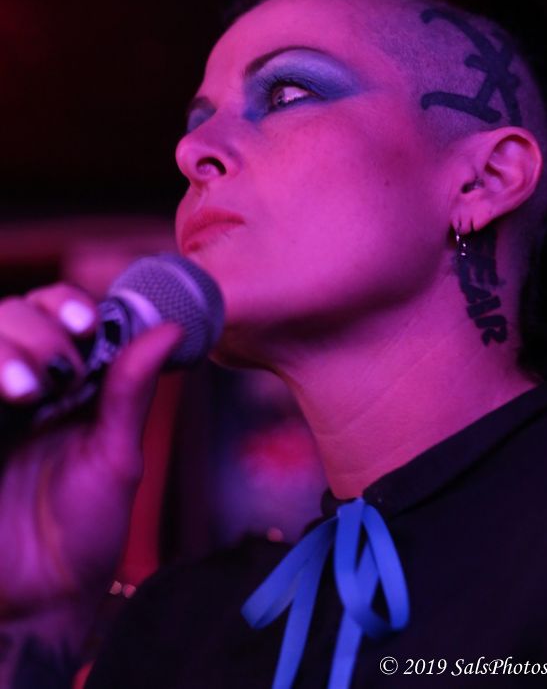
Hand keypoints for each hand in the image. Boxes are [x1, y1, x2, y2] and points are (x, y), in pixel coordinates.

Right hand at [0, 283, 182, 618]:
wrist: (39, 602)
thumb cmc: (82, 532)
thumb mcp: (116, 457)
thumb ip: (131, 390)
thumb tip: (169, 328)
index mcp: (64, 384)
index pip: (55, 312)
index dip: (67, 305)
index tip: (87, 324)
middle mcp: (20, 387)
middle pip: (11, 316)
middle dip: (37, 330)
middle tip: (59, 373)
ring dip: (7, 347)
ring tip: (29, 388)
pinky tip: (7, 394)